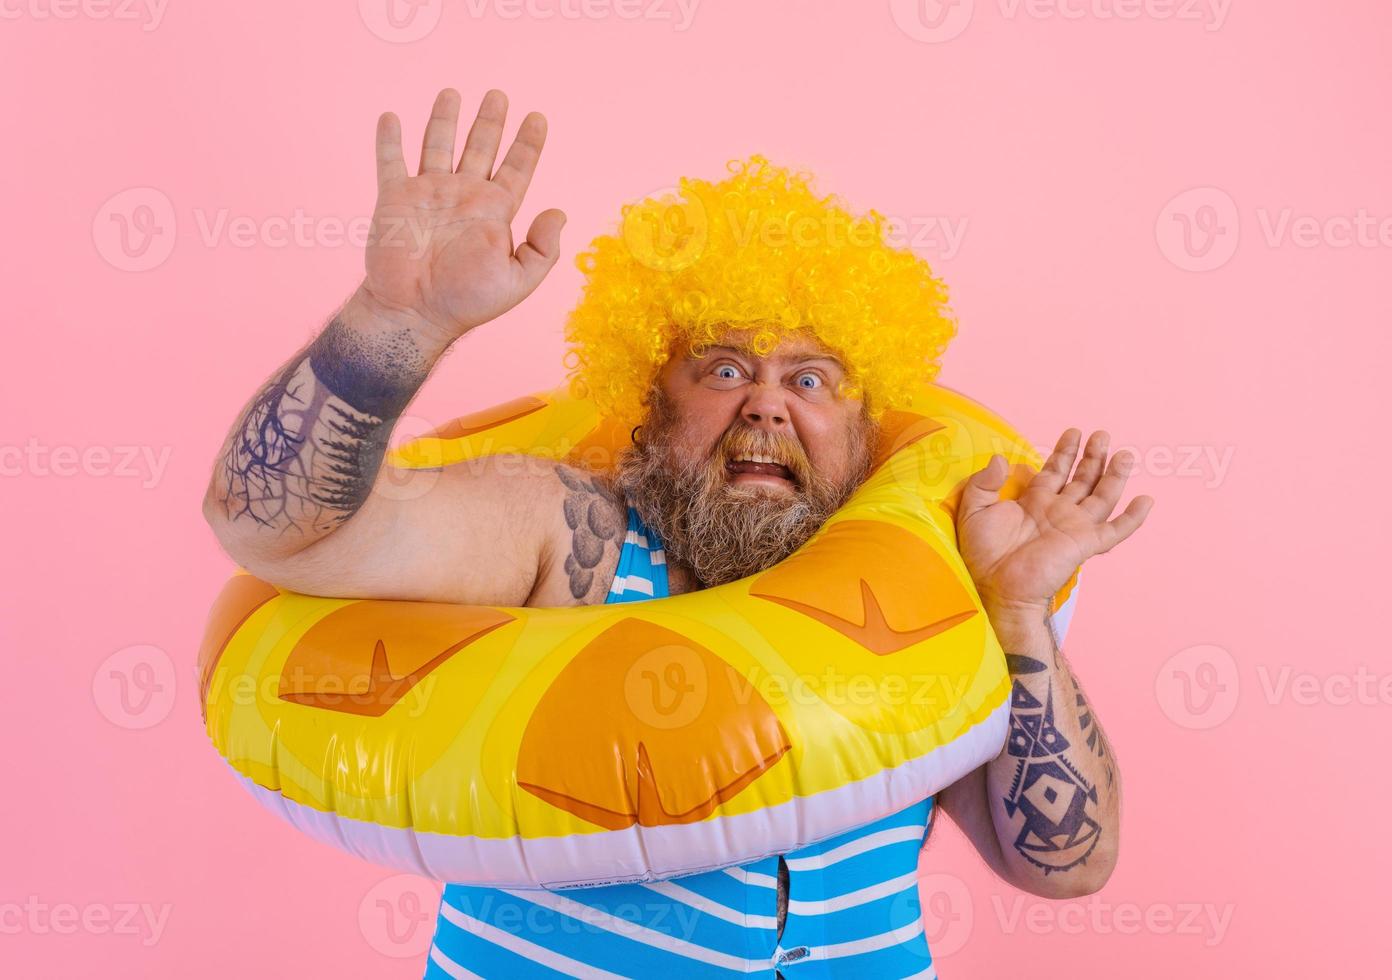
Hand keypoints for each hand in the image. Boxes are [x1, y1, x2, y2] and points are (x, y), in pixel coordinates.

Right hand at [360, 88, 565, 338]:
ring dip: (444, 119)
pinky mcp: (394, 199)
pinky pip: (390, 162)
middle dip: (490, 121)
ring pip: (438, 145)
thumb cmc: (466, 302)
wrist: (414, 313)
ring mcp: (428, 194)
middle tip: (499, 95)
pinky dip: (389, 140)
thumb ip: (543, 248)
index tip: (538, 117)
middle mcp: (463, 197)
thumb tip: (561, 211)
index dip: (528, 143)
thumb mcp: (518, 280)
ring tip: (453, 92)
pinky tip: (391, 118)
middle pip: (480, 147)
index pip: (517, 169)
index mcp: (493, 212)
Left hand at [955, 429, 1154, 615]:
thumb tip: (1001, 459)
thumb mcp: (975, 510)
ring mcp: (1074, 526)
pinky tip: (1147, 500)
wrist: (997, 586)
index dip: (1066, 451)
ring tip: (1125, 454)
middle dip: (1093, 456)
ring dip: (1115, 475)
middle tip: (1102, 434)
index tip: (1074, 432)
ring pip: (1102, 495)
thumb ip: (984, 482)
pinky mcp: (1085, 543)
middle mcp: (1059, 510)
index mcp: (1035, 501)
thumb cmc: (982, 553)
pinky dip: (1133, 518)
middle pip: (1083, 478)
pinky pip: (1115, 530)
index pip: (1056, 470)